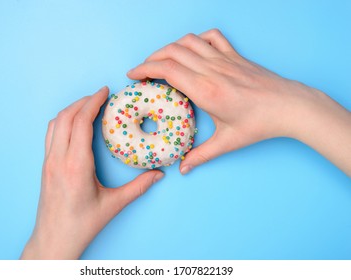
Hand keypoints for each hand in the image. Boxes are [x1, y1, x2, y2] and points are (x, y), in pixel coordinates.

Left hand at [21, 87, 163, 258]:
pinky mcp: (45, 166)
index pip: (81, 122)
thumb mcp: (113, 205)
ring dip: (71, 109)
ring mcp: (48, 162)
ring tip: (88, 106)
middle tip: (100, 95)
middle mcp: (58, 159)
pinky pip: (51, 134)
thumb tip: (158, 175)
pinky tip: (75, 124)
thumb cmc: (82, 225)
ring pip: (55, 123)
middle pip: (66, 117)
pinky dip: (63, 121)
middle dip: (83, 101)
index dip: (93, 102)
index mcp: (76, 166)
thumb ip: (138, 187)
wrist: (53, 240)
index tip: (105, 91)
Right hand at [127, 29, 350, 175]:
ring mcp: (224, 59)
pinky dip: (197, 39)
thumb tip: (183, 168)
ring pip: (188, 41)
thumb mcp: (227, 142)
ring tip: (162, 60)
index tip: (133, 74)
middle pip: (171, 52)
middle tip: (142, 71)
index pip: (167, 69)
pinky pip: (212, 37)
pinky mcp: (235, 56)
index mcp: (205, 90)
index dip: (144, 68)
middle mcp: (212, 70)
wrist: (289, 106)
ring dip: (170, 47)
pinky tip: (193, 50)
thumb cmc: (259, 124)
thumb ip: (201, 155)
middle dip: (150, 58)